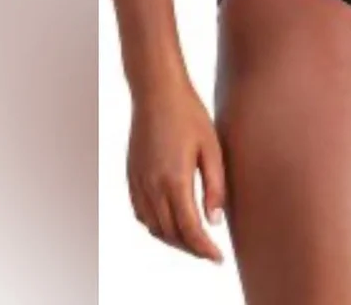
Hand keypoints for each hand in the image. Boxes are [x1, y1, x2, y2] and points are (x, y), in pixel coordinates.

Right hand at [127, 79, 225, 262]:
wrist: (157, 92)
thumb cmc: (189, 114)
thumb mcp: (211, 147)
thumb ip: (215, 186)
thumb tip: (214, 221)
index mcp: (174, 180)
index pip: (189, 230)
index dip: (204, 249)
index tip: (219, 258)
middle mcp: (152, 187)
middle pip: (170, 234)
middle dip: (191, 248)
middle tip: (210, 252)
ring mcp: (138, 183)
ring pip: (154, 227)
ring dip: (173, 240)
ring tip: (194, 240)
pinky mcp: (131, 176)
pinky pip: (141, 214)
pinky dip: (156, 226)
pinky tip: (170, 222)